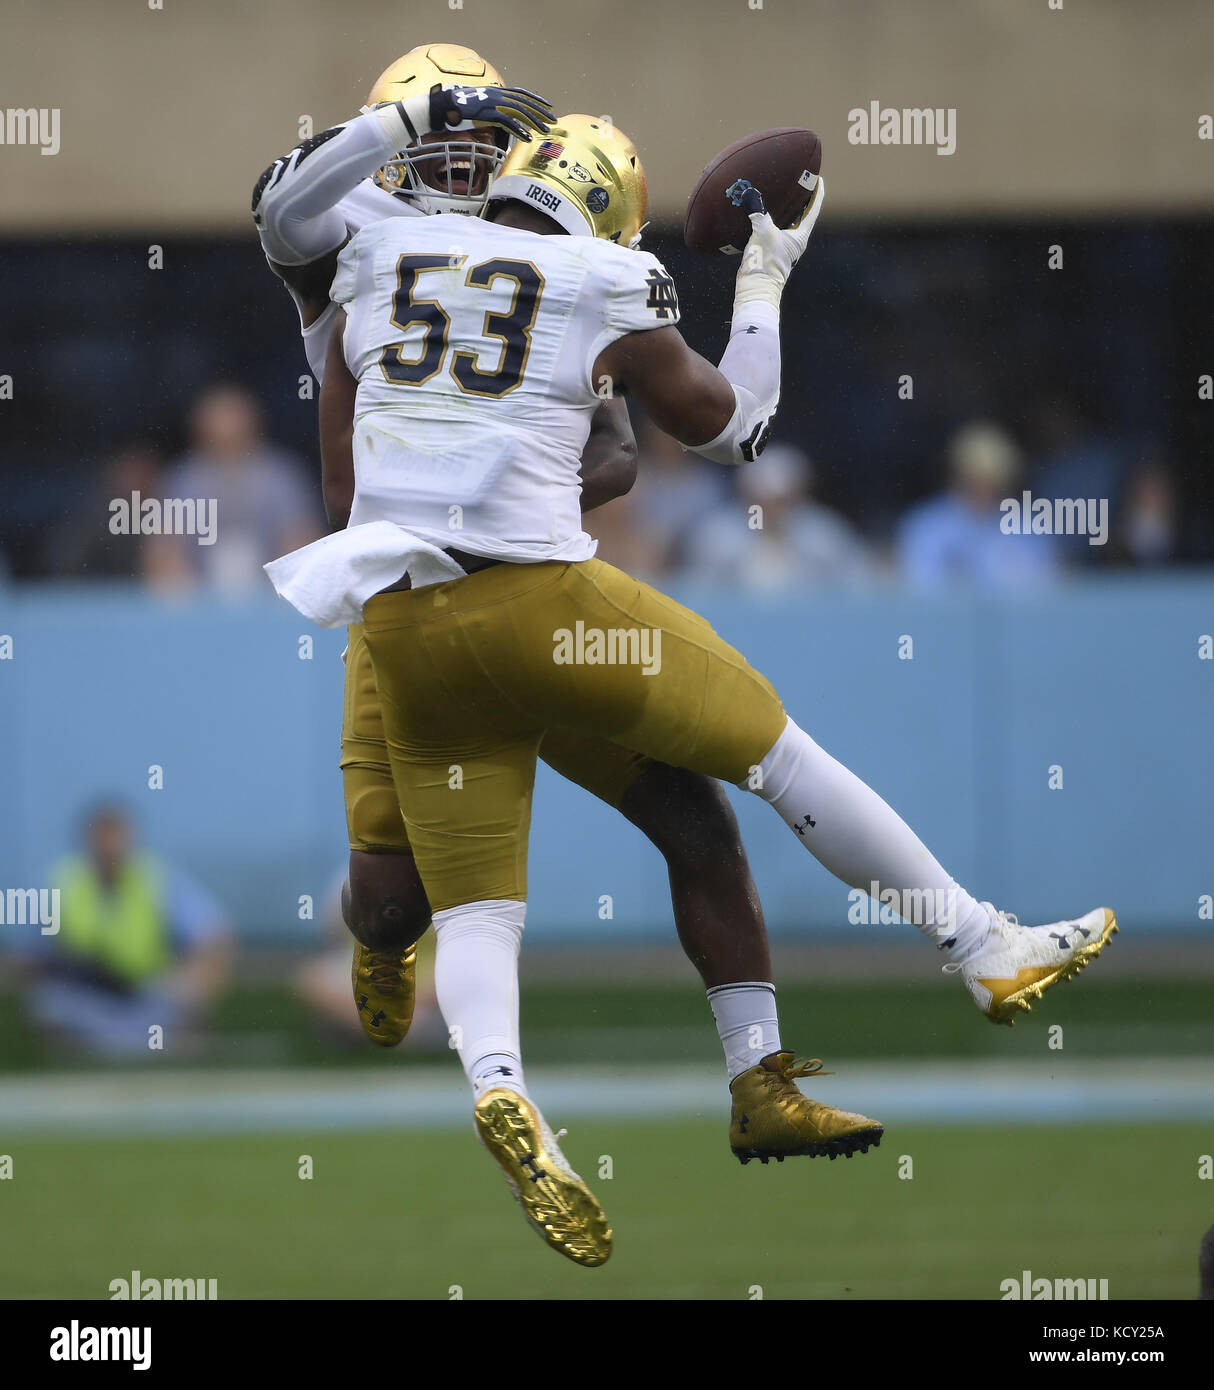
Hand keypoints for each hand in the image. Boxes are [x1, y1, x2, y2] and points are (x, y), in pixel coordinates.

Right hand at [429, 85, 554, 142]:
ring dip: (534, 121)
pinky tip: (527, 138)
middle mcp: (496, 95)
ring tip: (545, 130)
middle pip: (524, 102)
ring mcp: (492, 103)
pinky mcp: (487, 114)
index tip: (547, 106)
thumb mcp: (477, 107)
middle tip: (553, 120)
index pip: (520, 93)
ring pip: (519, 111)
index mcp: (495, 92)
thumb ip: (490, 110)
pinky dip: (519, 130)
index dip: (535, 100)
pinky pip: (507, 122)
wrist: (442, 107)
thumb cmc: (457, 109)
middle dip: (540, 111)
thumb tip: (498, 119)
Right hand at [737, 175, 825, 290]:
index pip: (813, 209)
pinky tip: (766, 212)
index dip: (817, 193)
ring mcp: (785, 247)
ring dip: (789, 209)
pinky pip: (777, 229)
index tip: (818, 178)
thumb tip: (750, 193)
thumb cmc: (764, 262)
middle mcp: (796, 241)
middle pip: (804, 214)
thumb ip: (758, 212)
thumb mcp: (762, 233)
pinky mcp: (774, 251)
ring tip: (785, 194)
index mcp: (800, 236)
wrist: (755, 288)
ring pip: (790, 222)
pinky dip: (775, 219)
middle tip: (801, 181)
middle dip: (802, 198)